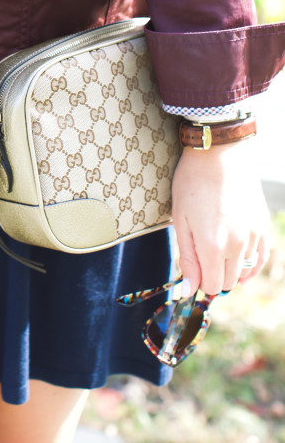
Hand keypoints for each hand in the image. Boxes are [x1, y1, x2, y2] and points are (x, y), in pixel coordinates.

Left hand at [172, 137, 269, 295]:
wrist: (219, 153)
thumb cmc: (192, 183)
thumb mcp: (180, 219)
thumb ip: (187, 258)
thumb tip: (191, 289)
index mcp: (212, 245)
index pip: (212, 285)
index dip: (201, 282)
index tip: (194, 272)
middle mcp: (237, 244)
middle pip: (229, 281)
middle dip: (215, 277)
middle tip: (202, 261)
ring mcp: (253, 235)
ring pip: (245, 271)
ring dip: (231, 269)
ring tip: (218, 254)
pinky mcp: (262, 225)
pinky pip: (261, 257)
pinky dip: (251, 264)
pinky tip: (241, 264)